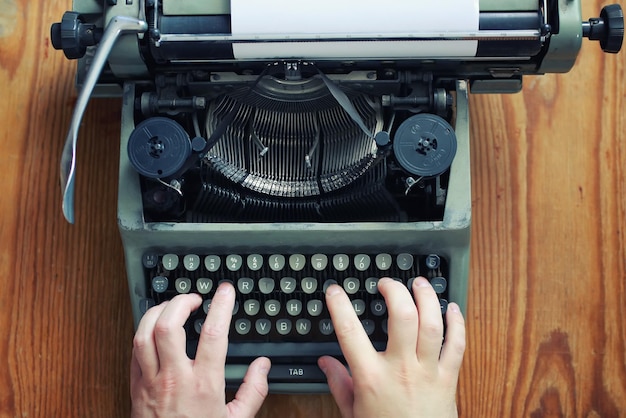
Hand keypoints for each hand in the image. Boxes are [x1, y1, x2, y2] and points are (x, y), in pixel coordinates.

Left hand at [130, 283, 270, 417]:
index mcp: (203, 384)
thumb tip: (262, 366)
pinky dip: (144, 333)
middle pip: (167, 326)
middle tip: (194, 298)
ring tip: (172, 306)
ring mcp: (151, 382)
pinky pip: (134, 351)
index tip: (225, 292)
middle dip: (180, 302)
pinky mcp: (135, 387)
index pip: (212, 334)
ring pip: (143, 334)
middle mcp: (175, 379)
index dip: (220, 306)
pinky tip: (155, 330)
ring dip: (157, 312)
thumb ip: (253, 391)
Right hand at [318, 277, 465, 417]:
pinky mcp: (449, 378)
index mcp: (372, 377)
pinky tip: (451, 308)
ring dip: (427, 298)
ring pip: (432, 324)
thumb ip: (339, 383)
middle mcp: (402, 369)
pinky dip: (457, 322)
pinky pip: (457, 344)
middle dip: (395, 291)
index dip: (339, 306)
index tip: (335, 291)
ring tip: (419, 284)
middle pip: (402, 317)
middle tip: (387, 284)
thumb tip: (325, 363)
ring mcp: (428, 372)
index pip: (350, 332)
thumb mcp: (353, 412)